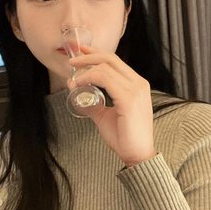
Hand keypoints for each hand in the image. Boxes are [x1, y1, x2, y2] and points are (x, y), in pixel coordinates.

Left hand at [68, 46, 156, 166]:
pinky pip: (104, 79)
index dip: (96, 54)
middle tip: (72, 60)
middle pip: (110, 59)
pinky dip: (88, 79)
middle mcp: (138, 83)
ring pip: (106, 67)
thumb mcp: (106, 115)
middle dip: (88, 56)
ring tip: (73, 79)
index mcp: (136, 85)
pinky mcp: (129, 99)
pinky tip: (78, 86)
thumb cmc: (125, 137)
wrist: (138, 155)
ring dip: (85, 70)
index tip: (80, 53)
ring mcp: (135, 90)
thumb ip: (95, 102)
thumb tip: (79, 93)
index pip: (115, 61)